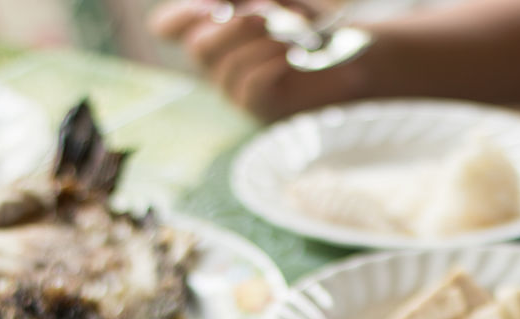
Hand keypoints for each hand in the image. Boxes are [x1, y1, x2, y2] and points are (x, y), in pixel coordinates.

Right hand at [148, 0, 363, 120]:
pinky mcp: (259, 108)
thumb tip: (222, 1)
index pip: (167, 26)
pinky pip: (250, 86)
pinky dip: (272, 63)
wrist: (352, 54)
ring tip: (295, 31)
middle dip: (234, 26)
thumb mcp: (279, 2)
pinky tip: (295, 53)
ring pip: (225, 66)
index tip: (216, 5)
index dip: (180, 16)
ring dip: (262, 41)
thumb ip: (247, 0)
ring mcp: (234, 88)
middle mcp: (215, 61)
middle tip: (269, 12)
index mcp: (210, 28)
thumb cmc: (310, 21)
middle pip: (198, 46)